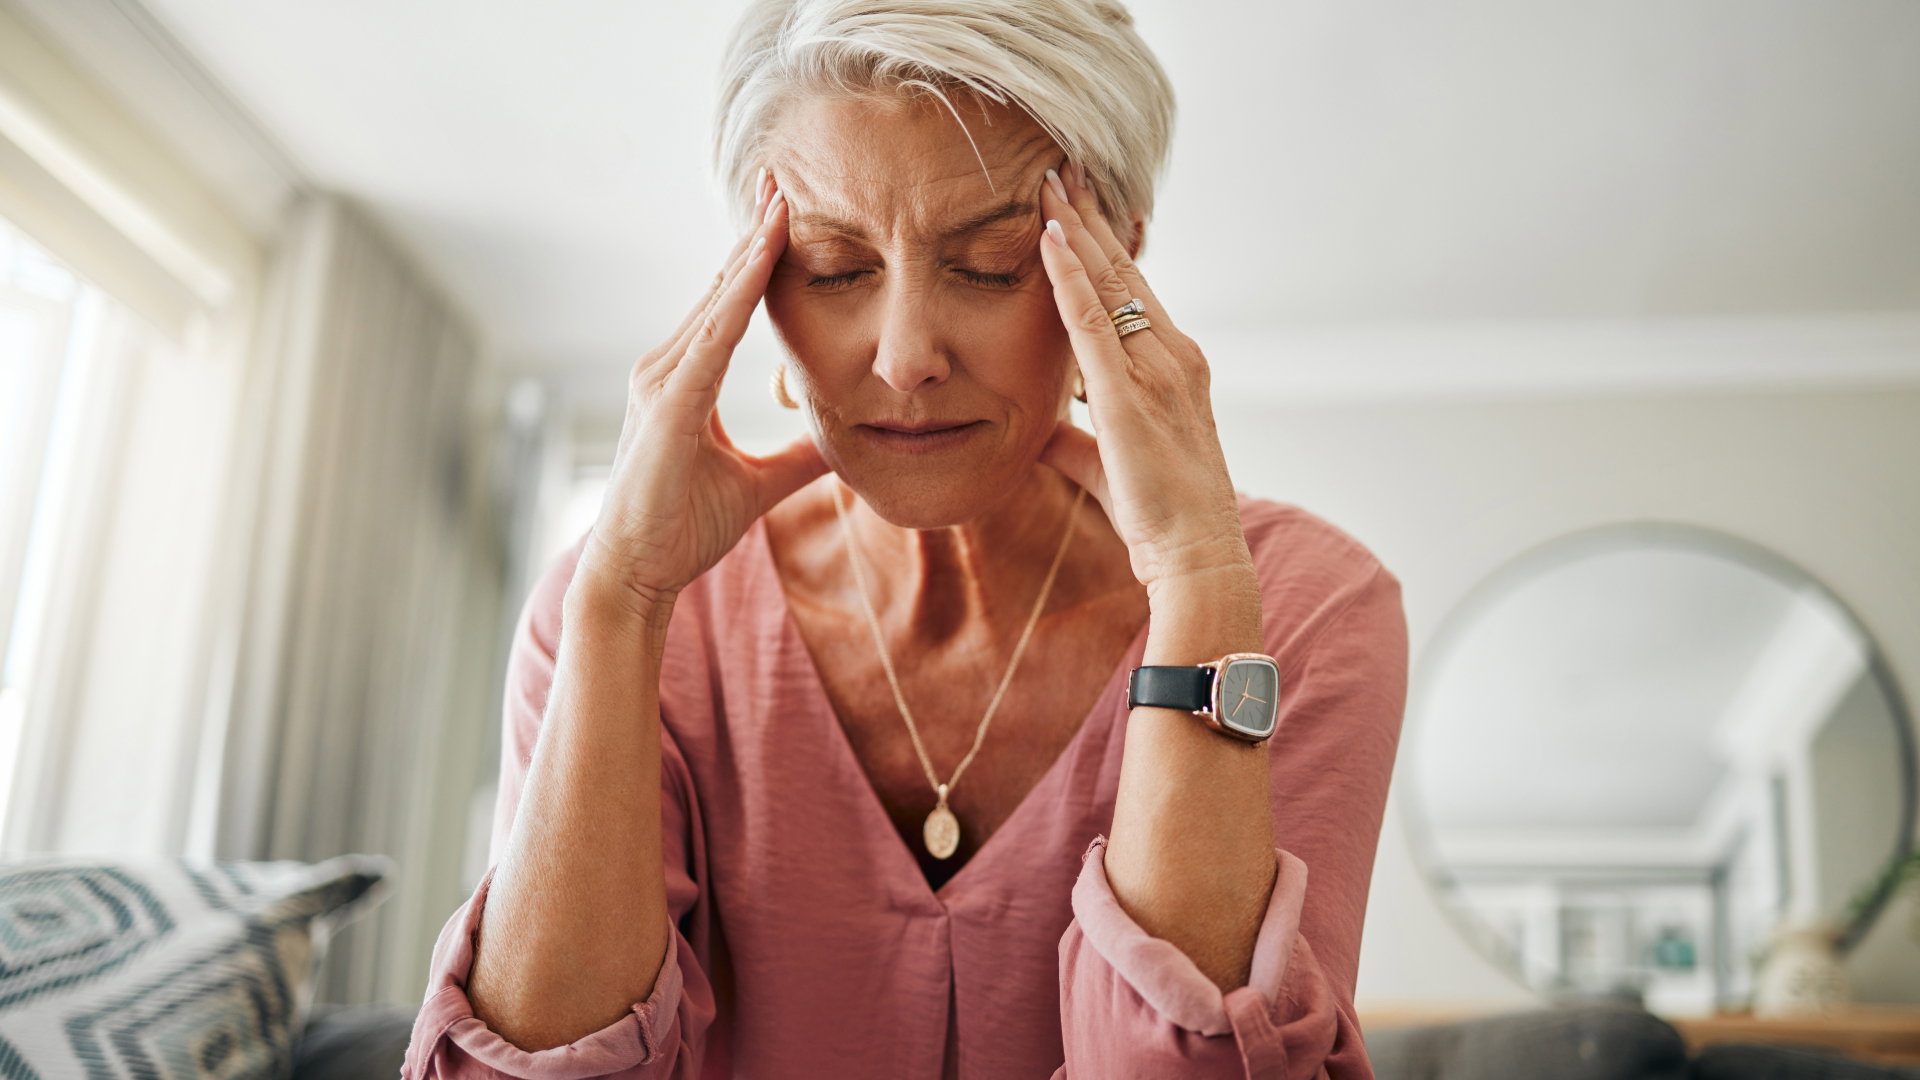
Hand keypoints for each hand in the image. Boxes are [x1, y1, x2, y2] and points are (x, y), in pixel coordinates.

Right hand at [575, 170, 824, 624]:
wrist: (636, 574)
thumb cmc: (682, 529)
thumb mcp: (757, 485)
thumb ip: (797, 459)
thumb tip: (845, 443)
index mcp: (686, 380)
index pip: (730, 305)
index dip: (758, 258)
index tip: (785, 211)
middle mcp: (666, 367)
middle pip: (721, 287)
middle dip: (753, 233)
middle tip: (783, 178)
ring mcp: (662, 381)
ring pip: (718, 302)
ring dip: (751, 250)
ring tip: (781, 201)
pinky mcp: (670, 404)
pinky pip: (712, 338)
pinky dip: (739, 296)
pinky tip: (763, 261)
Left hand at [1034, 160, 1251, 596]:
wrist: (1197, 555)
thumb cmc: (1161, 518)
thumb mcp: (1108, 466)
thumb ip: (1075, 441)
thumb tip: (1038, 432)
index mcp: (1176, 367)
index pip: (1132, 292)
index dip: (1103, 247)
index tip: (1077, 206)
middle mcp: (1174, 355)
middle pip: (1125, 270)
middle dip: (1091, 216)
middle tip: (1062, 166)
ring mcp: (1156, 369)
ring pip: (1110, 281)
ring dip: (1077, 227)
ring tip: (1049, 180)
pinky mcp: (1128, 393)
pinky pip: (1092, 319)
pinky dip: (1069, 274)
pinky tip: (1049, 239)